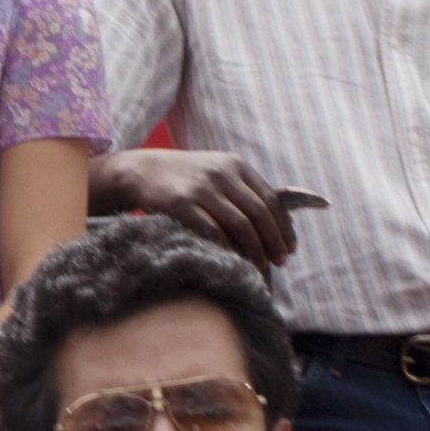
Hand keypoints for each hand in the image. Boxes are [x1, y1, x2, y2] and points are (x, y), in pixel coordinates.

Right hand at [90, 148, 297, 266]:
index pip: (271, 200)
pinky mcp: (180, 203)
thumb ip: (244, 191)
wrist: (140, 170)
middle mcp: (221, 173)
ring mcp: (200, 188)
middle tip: (279, 262)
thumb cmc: (185, 178)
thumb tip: (279, 225)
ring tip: (260, 266)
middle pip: (259, 214)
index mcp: (235, 165)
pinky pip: (212, 232)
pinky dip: (227, 248)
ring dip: (255, 250)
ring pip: (240, 225)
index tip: (289, 248)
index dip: (283, 228)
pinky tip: (232, 259)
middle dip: (273, 242)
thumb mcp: (217, 172)